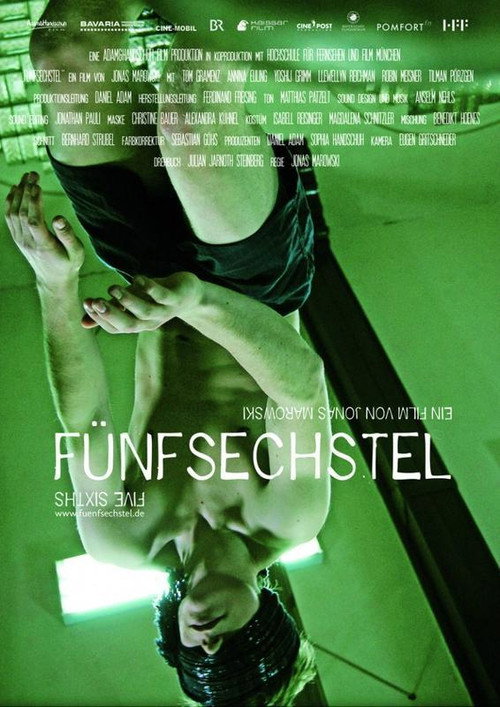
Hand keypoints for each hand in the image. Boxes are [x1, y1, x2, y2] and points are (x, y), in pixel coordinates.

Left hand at [4, 172, 83, 286]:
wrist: (54, 280)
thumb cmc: (69, 264)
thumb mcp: (76, 253)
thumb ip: (68, 236)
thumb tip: (58, 218)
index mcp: (43, 246)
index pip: (34, 221)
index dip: (34, 203)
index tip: (38, 185)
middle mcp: (28, 242)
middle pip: (22, 213)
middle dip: (26, 191)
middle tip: (33, 174)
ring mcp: (20, 240)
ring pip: (13, 213)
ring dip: (18, 194)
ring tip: (26, 177)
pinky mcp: (17, 238)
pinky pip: (9, 217)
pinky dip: (10, 202)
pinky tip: (16, 190)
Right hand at [81, 272, 202, 332]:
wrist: (189, 295)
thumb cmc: (154, 298)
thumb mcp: (129, 304)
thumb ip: (109, 311)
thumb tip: (83, 324)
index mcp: (137, 324)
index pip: (116, 328)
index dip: (100, 318)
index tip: (87, 303)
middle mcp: (150, 322)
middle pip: (129, 325)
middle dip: (111, 314)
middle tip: (96, 302)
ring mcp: (164, 311)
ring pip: (145, 311)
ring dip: (128, 301)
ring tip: (113, 288)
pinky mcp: (175, 298)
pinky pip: (162, 295)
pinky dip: (149, 287)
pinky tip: (137, 278)